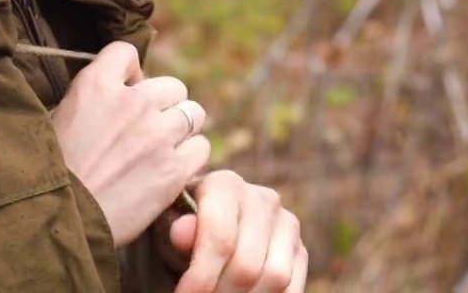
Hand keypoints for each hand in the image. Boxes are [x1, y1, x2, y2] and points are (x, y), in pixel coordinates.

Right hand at [51, 41, 209, 245]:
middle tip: (149, 129)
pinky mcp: (173, 170)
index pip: (127, 52)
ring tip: (163, 149)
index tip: (127, 90)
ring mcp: (157, 136)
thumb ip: (91, 98)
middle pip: (172, 86)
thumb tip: (115, 92)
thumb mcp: (58, 119)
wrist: (54, 222)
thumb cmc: (51, 174)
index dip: (130, 72)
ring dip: (181, 129)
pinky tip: (172, 169)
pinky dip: (190, 157)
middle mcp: (132, 103)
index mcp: (96, 85)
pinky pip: (201, 148)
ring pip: (193, 113)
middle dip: (163, 105)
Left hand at [168, 171, 307, 291]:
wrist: (211, 236)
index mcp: (226, 184)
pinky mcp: (299, 250)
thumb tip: (181, 232)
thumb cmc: (182, 236)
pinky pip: (293, 287)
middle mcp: (263, 198)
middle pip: (247, 264)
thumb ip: (174, 230)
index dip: (200, 277)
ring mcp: (287, 223)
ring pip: (275, 278)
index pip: (220, 237)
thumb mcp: (168, 231)